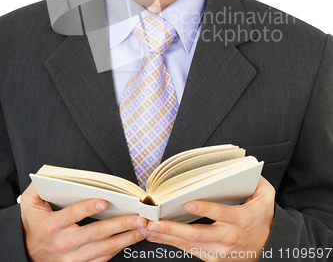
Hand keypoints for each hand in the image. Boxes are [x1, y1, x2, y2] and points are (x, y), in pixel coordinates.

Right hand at [21, 183, 147, 261]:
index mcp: (51, 226)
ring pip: (103, 249)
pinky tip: (130, 239)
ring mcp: (71, 258)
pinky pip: (102, 259)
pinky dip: (118, 249)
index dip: (88, 207)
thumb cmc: (33, 224)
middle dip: (120, 224)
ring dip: (125, 238)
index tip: (105, 201)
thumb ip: (39, 186)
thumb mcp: (29, 202)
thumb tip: (50, 174)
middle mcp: (62, 243)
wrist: (25, 252)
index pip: (72, 215)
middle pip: (96, 233)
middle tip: (138, 217)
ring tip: (142, 228)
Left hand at [140, 176, 274, 260]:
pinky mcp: (214, 259)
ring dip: (166, 237)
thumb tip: (244, 166)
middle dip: (172, 229)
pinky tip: (157, 236)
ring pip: (189, 245)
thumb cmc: (263, 216)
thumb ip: (256, 180)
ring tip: (147, 228)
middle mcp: (229, 238)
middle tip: (153, 222)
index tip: (187, 202)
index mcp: (241, 220)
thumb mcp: (265, 195)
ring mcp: (220, 252)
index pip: (221, 214)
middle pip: (197, 234)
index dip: (204, 209)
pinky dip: (172, 244)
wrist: (270, 247)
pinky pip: (190, 251)